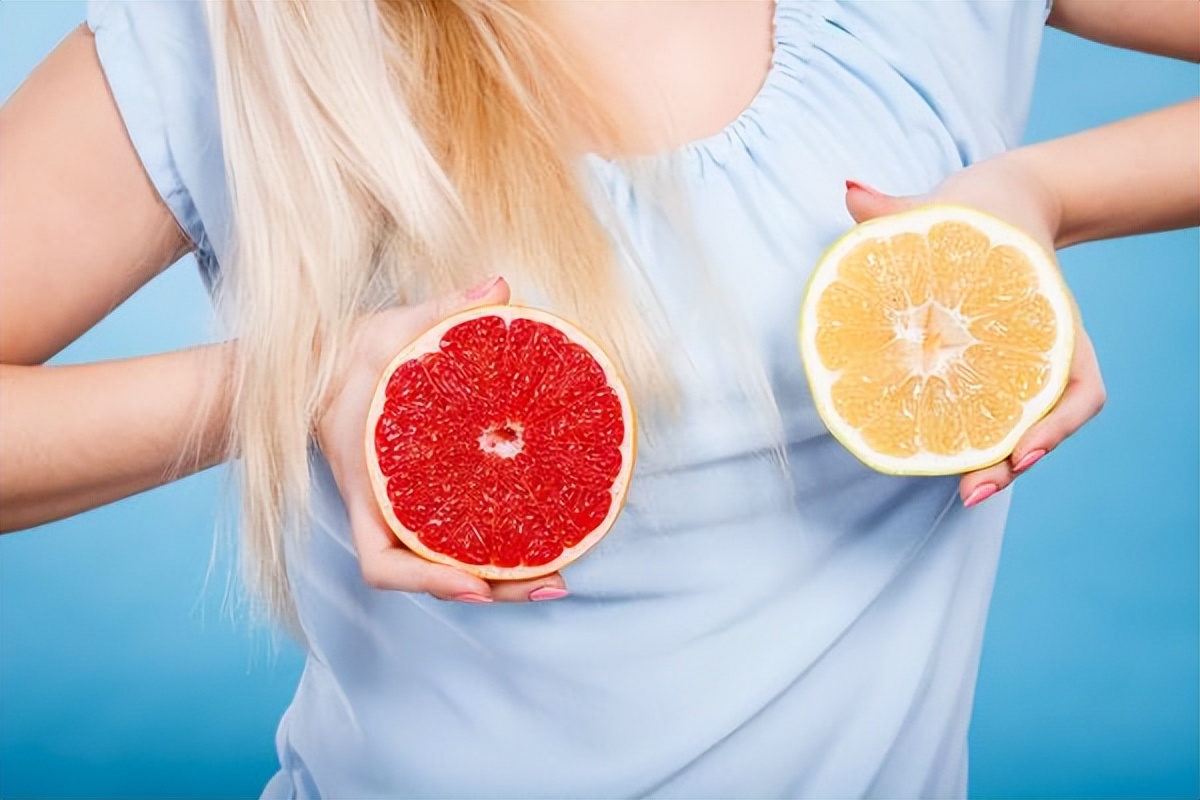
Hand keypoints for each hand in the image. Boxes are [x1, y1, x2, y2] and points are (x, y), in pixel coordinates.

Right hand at [316, 276, 569, 602]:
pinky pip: (465, 532)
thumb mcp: (389, 329)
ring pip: (453, 563)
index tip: (472, 585)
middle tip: (552, 584)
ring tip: (559, 578)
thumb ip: (440, 310)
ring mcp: (410, 509)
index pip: (380, 560)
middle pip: (433, 576)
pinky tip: (550, 536)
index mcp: (366, 488)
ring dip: (504, 579)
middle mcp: (388, 511)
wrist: (325, 369)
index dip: (425, 579)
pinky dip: (501, 545)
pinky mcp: (433, 497)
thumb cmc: (350, 357)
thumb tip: (499, 283)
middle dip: (490, 589)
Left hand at [844, 165, 1105, 506]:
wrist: (999, 203)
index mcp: (1046, 314)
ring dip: (998, 462)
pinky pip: (994, 409)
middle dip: (1012, 460)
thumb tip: (848, 192)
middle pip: (1043, 419)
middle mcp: (1042, 346)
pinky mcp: (993, 366)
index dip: (1056, 423)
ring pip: (1020, 423)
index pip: (1075, 384)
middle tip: (974, 493)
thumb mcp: (941, 202)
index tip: (1024, 453)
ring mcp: (1019, 359)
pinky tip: (937, 453)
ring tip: (964, 494)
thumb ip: (895, 206)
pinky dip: (976, 436)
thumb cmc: (978, 206)